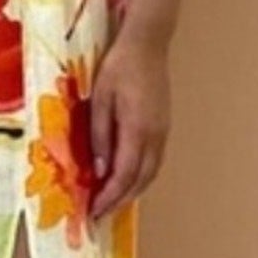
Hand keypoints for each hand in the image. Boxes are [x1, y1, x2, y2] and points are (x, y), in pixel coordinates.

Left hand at [89, 27, 170, 218]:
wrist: (147, 44)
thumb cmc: (119, 66)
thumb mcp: (100, 100)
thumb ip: (100, 136)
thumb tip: (101, 170)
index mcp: (137, 130)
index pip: (124, 175)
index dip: (109, 197)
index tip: (94, 211)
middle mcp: (155, 136)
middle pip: (141, 180)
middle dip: (121, 200)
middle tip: (101, 214)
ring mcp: (163, 131)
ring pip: (151, 173)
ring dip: (132, 191)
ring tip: (112, 201)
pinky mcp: (164, 126)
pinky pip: (154, 161)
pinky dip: (140, 177)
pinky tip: (126, 178)